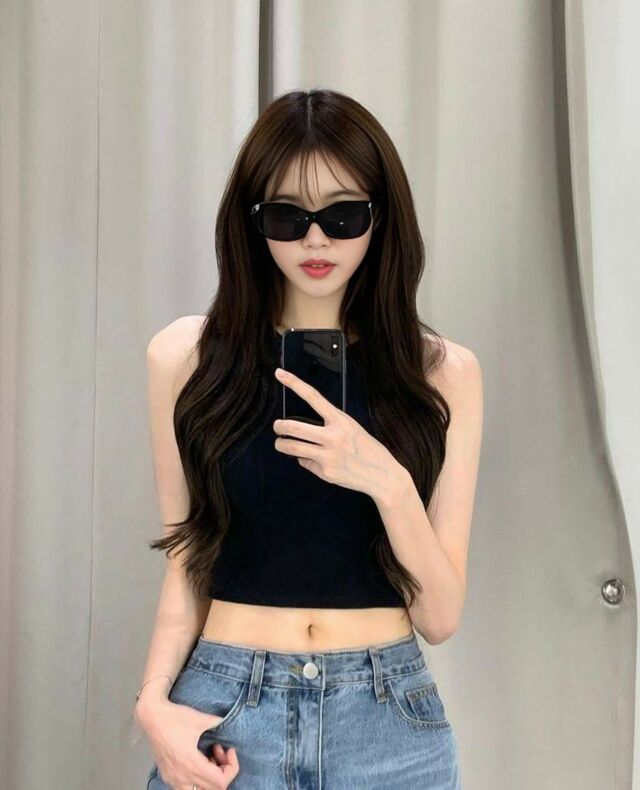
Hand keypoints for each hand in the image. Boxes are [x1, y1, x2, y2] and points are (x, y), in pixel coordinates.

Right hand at [142, 699, 238, 789]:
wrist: (152, 717)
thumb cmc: (175, 717)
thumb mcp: (201, 719)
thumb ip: (219, 723)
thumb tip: (228, 723)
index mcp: (192, 765)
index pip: (221, 783)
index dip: (232, 768)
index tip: (230, 750)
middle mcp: (182, 777)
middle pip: (212, 788)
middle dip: (222, 771)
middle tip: (220, 752)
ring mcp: (173, 778)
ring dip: (208, 778)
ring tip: (208, 758)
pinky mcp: (167, 775)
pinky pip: (187, 786)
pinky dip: (197, 778)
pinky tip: (196, 759)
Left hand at [273, 366, 403, 499]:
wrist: (383, 475)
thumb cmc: (367, 449)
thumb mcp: (351, 428)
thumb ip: (329, 425)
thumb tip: (303, 429)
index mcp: (341, 420)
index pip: (313, 397)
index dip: (294, 383)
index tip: (279, 373)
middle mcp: (333, 437)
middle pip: (292, 427)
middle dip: (279, 426)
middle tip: (277, 426)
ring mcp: (328, 456)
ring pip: (291, 448)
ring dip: (281, 445)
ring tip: (280, 444)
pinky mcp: (325, 473)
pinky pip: (304, 463)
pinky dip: (304, 461)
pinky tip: (316, 461)